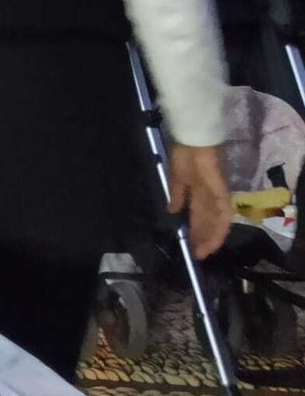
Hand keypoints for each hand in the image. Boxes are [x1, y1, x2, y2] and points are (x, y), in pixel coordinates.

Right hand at [168, 144, 231, 258]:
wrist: (193, 140)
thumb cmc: (184, 154)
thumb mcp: (177, 177)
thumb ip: (177, 194)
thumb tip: (172, 210)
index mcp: (198, 192)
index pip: (198, 216)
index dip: (194, 230)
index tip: (188, 245)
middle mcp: (209, 196)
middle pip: (208, 222)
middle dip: (202, 238)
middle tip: (196, 255)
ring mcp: (217, 195)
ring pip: (216, 222)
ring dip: (210, 237)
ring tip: (203, 251)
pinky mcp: (222, 192)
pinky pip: (223, 214)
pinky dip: (220, 227)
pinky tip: (214, 238)